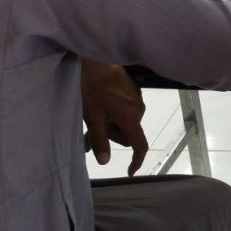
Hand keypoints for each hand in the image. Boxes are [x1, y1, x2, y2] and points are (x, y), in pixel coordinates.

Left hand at [81, 60, 147, 175]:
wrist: (93, 59)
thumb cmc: (91, 87)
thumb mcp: (92, 116)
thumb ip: (100, 140)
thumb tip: (105, 161)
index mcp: (131, 117)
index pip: (139, 145)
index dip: (137, 160)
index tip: (130, 171)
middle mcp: (139, 108)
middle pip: (130, 132)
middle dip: (114, 132)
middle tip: (96, 121)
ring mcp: (137, 97)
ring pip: (127, 120)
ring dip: (113, 121)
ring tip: (97, 109)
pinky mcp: (133, 88)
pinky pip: (127, 108)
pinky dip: (116, 110)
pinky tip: (103, 100)